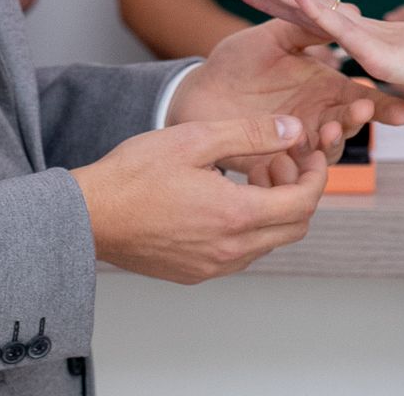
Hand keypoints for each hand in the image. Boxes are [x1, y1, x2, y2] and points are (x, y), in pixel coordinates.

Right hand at [72, 116, 326, 282]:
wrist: (87, 215)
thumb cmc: (133, 175)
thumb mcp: (196, 138)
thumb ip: (252, 133)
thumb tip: (294, 130)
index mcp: (236, 216)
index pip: (303, 204)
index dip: (316, 176)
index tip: (311, 155)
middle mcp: (229, 250)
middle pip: (294, 228)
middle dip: (298, 191)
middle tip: (280, 161)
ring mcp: (212, 266)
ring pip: (268, 242)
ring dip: (273, 209)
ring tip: (251, 175)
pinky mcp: (194, 273)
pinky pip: (241, 254)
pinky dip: (249, 227)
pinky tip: (226, 198)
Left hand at [166, 12, 403, 165]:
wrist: (196, 91)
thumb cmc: (235, 61)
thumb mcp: (271, 37)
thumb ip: (305, 28)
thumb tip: (346, 10)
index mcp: (323, 88)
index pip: (360, 97)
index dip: (383, 106)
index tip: (403, 110)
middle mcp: (317, 117)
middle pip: (350, 125)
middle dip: (361, 119)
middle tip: (364, 108)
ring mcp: (296, 142)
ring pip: (326, 150)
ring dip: (333, 142)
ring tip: (330, 128)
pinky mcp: (274, 162)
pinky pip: (294, 171)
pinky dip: (299, 165)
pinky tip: (296, 150)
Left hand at [232, 0, 403, 103]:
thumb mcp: (402, 75)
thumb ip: (382, 72)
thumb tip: (371, 78)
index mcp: (356, 35)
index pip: (308, 16)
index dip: (278, 0)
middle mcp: (355, 28)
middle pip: (301, 3)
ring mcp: (364, 35)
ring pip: (314, 7)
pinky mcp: (376, 49)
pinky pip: (340, 26)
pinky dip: (316, 8)